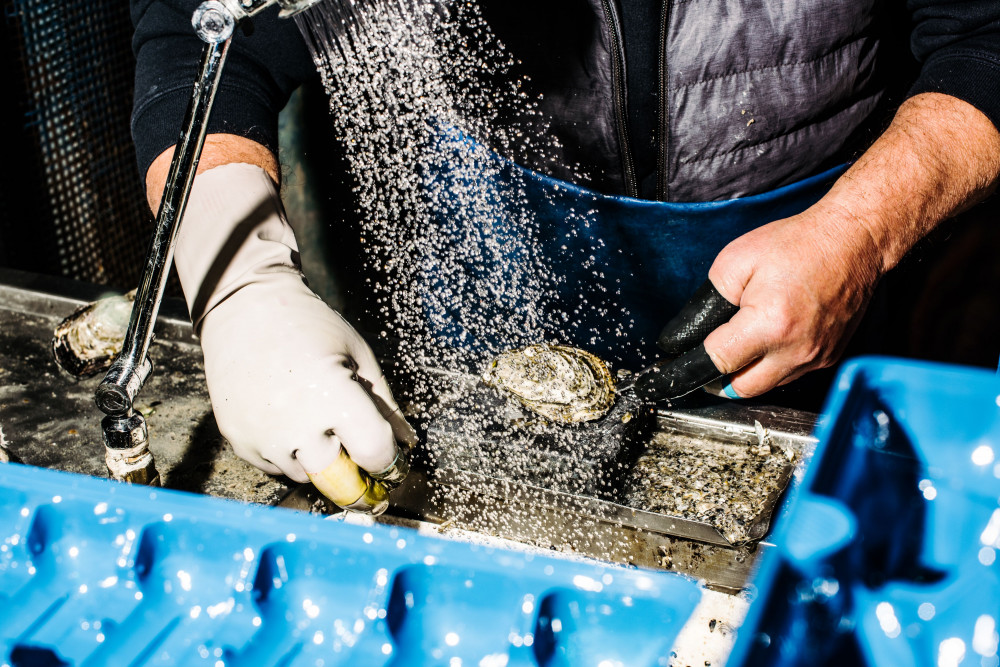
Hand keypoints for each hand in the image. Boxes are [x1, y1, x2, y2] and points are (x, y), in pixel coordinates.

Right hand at [173, 162, 415, 510]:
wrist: (244, 310)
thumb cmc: (308, 325)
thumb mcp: (358, 355)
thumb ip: (384, 404)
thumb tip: (406, 445)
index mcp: (334, 395)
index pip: (375, 454)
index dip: (386, 458)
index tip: (386, 452)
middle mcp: (296, 423)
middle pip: (340, 477)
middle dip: (350, 463)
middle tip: (349, 437)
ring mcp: (263, 436)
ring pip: (306, 476)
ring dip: (318, 460)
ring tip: (311, 416)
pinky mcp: (239, 441)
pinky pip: (275, 468)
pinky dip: (287, 454)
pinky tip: (286, 418)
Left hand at [702, 201, 882, 396]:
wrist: (854, 240)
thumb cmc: (797, 244)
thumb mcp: (735, 261)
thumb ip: (707, 302)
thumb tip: (690, 333)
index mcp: (769, 325)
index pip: (719, 363)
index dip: (694, 362)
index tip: (682, 359)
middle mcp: (795, 350)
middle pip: (742, 389)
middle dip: (719, 379)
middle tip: (707, 360)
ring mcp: (816, 357)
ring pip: (767, 385)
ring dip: (747, 373)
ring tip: (738, 347)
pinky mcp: (829, 357)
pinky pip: (790, 374)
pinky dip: (773, 365)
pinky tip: (767, 341)